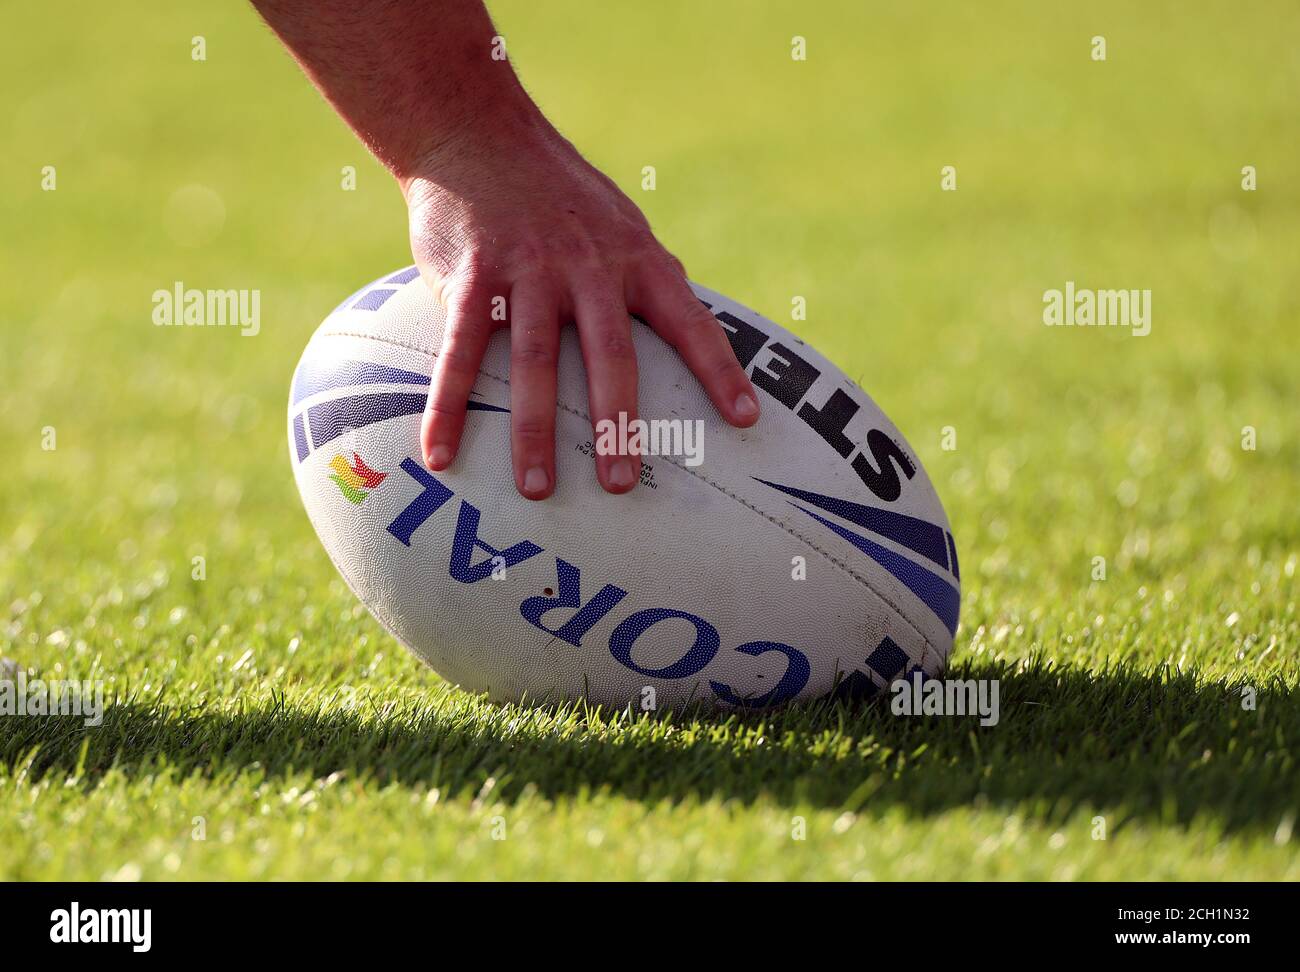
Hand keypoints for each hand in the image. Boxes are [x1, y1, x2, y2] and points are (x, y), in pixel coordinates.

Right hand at [403, 127, 759, 499]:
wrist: (478, 135)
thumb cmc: (559, 195)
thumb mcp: (620, 226)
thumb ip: (648, 280)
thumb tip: (691, 338)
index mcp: (636, 260)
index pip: (689, 320)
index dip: (719, 370)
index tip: (745, 420)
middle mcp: (588, 267)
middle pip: (610, 355)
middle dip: (617, 423)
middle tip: (621, 484)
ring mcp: (529, 272)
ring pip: (535, 362)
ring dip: (535, 431)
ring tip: (538, 491)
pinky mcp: (472, 278)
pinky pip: (460, 352)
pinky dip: (447, 406)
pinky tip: (441, 455)